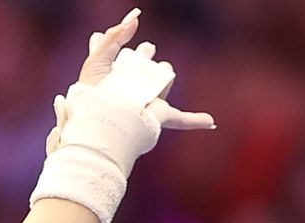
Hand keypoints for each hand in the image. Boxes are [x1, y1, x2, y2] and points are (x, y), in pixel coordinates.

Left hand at [46, 8, 213, 154]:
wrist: (103, 119)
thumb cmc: (94, 93)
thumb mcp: (97, 58)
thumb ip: (114, 36)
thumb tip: (135, 18)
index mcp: (112, 75)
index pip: (113, 54)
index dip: (110, 45)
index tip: (100, 38)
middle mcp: (131, 86)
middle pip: (145, 59)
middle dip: (145, 52)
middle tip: (143, 52)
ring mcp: (149, 98)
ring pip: (165, 72)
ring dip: (161, 70)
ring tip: (150, 76)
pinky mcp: (160, 114)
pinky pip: (182, 119)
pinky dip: (196, 121)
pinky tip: (210, 121)